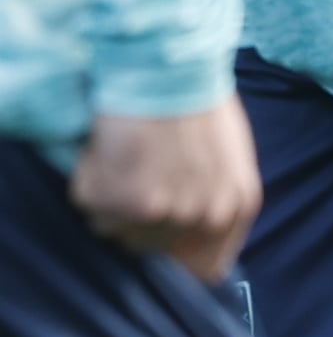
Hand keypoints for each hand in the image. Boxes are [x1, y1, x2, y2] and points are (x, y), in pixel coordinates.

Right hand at [72, 103, 262, 281]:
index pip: (206, 270)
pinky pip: (93, 206)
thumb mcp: (229, 154)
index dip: (178, 257)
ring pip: (118, 229)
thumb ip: (215, 195)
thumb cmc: (196, 100)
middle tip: (141, 173)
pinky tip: (110, 149)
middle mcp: (205, 216)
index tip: (162, 240)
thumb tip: (190, 225)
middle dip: (140, 217)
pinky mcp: (124, 202)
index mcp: (236, 206)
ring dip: (114, 200)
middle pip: (152, 246)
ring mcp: (165, 213)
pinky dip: (92, 181)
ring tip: (128, 157)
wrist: (167, 66)